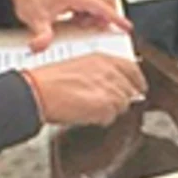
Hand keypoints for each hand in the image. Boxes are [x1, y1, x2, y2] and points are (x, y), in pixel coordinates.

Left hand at [10, 0, 129, 51]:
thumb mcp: (35, 18)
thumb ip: (41, 35)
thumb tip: (41, 46)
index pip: (101, 7)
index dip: (115, 18)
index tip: (126, 26)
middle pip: (102, 3)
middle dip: (104, 16)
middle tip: (102, 28)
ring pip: (92, 5)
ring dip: (92, 17)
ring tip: (82, 26)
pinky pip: (82, 6)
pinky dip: (83, 15)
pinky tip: (73, 22)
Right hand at [22, 54, 146, 125]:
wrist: (38, 91)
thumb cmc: (50, 80)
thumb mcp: (79, 66)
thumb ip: (100, 74)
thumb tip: (112, 85)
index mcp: (103, 58)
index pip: (133, 69)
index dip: (137, 81)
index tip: (139, 88)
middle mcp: (109, 71)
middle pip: (129, 90)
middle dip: (119, 99)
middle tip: (103, 104)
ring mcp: (109, 87)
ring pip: (122, 105)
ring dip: (109, 110)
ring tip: (89, 108)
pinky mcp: (105, 104)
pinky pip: (110, 117)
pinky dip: (100, 119)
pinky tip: (86, 113)